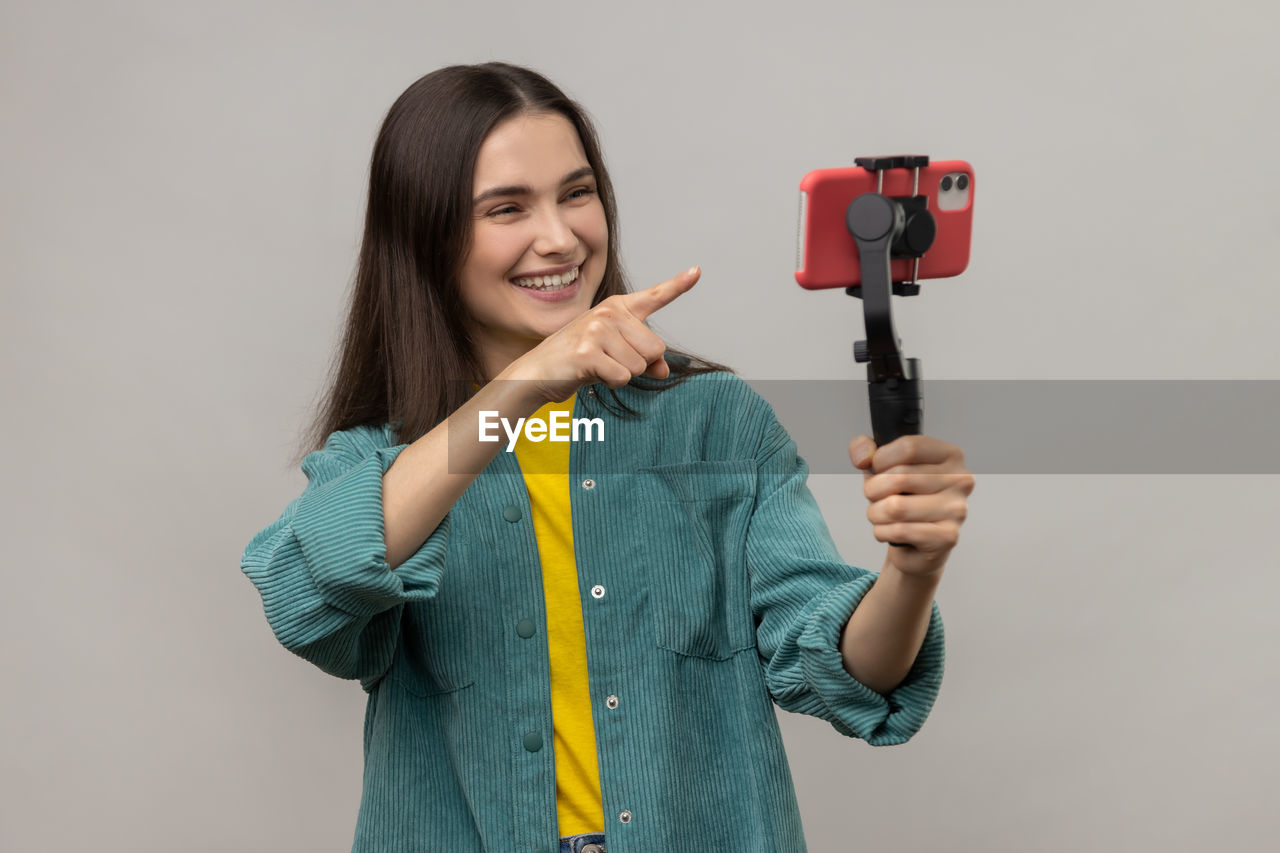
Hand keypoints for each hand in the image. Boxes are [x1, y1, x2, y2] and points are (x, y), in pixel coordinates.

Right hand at [504, 266, 699, 403]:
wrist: (537, 372)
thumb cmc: (578, 361)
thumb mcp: (615, 354)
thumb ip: (643, 357)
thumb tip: (664, 370)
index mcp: (617, 308)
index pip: (654, 296)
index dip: (678, 285)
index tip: (697, 271)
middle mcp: (609, 313)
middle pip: (656, 348)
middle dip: (637, 363)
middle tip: (608, 361)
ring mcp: (597, 330)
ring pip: (640, 366)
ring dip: (621, 374)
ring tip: (597, 366)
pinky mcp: (588, 352)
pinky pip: (623, 377)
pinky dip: (610, 383)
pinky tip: (591, 374)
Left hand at [849, 434, 974, 577]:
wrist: (915, 545)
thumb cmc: (901, 499)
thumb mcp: (880, 467)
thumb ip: (864, 450)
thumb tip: (862, 455)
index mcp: (950, 454)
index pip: (908, 447)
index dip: (880, 459)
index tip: (877, 469)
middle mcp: (960, 480)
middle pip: (899, 477)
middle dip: (873, 490)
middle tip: (876, 498)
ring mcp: (957, 509)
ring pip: (896, 507)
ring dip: (876, 514)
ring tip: (881, 515)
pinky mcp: (948, 536)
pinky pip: (900, 531)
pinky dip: (882, 532)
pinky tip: (890, 531)